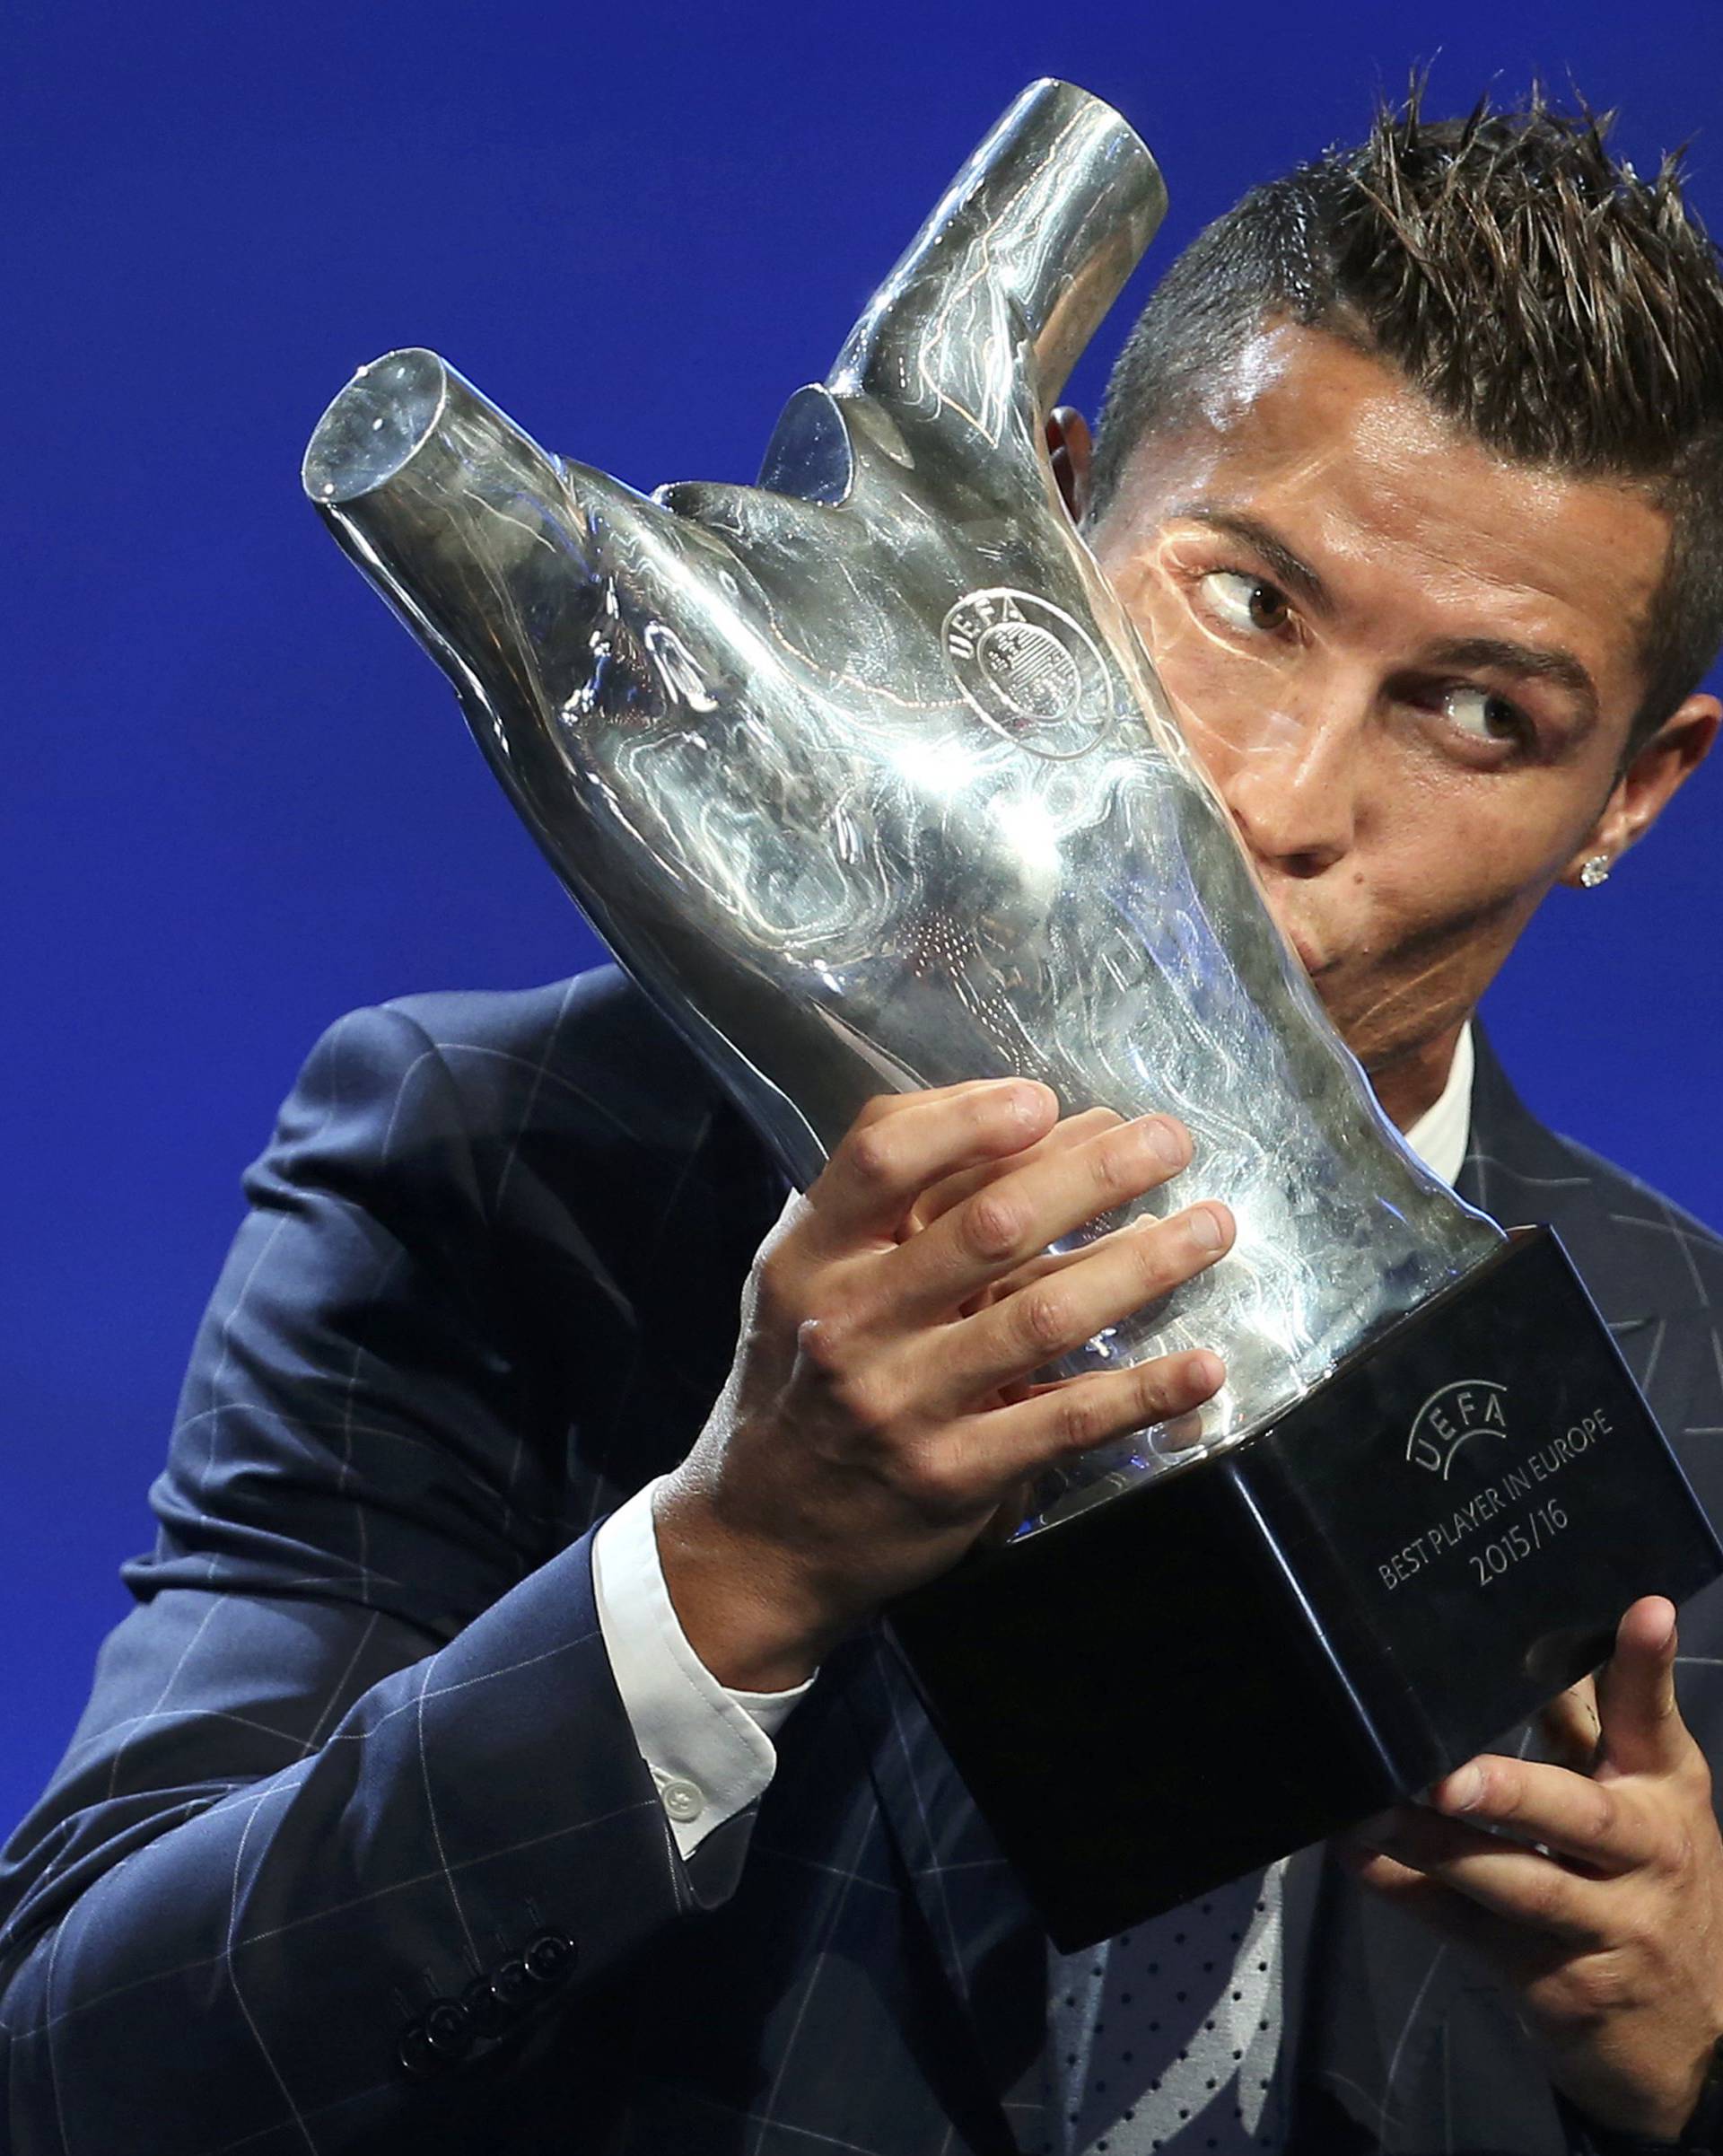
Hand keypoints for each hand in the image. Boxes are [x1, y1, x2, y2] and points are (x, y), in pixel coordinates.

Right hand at [655, 1079, 1232, 1689]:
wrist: (762, 1537)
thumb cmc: (800, 1381)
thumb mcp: (810, 1277)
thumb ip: (892, 1203)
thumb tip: (1030, 1119)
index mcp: (812, 1256)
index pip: (884, 1157)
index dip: (972, 1118)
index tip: (1048, 1101)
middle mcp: (850, 1322)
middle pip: (988, 1225)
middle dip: (1095, 1174)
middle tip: (1170, 1141)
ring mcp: (902, 1402)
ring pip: (1042, 1315)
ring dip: (1142, 1265)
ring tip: (1212, 1227)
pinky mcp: (954, 1474)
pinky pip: (1066, 1419)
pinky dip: (1144, 1390)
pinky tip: (1204, 1364)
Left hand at [1340, 1598, 1722, 2138]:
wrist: (1693, 2040)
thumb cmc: (1653, 1887)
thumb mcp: (1645, 1801)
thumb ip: (1597, 1722)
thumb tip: (1558, 1626)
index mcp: (1663, 1795)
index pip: (1654, 1721)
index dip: (1646, 1667)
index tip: (1642, 1611)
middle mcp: (1645, 1858)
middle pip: (1578, 1817)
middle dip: (1511, 1793)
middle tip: (1447, 1776)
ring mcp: (1605, 1929)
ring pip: (1516, 1883)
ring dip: (1435, 1847)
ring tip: (1372, 1811)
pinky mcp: (1554, 1984)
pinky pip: (1472, 1932)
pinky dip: (1411, 1895)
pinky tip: (1361, 1860)